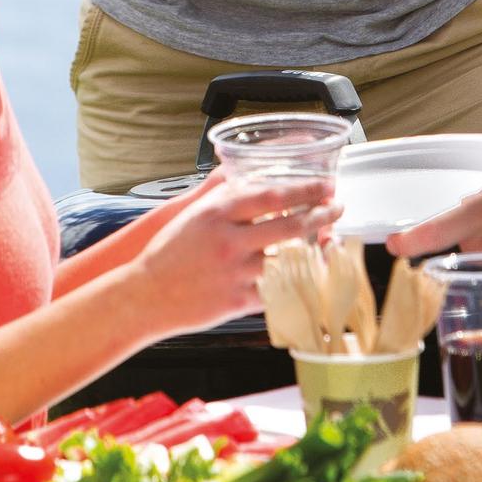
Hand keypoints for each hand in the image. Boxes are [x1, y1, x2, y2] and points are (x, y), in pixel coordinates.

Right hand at [134, 175, 339, 334]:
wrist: (145, 295)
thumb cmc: (170, 252)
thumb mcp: (196, 213)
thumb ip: (227, 197)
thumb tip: (260, 179)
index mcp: (218, 213)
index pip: (272, 195)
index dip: (305, 189)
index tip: (325, 186)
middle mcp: (228, 240)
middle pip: (289, 224)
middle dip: (321, 214)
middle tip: (337, 207)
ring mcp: (234, 272)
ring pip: (288, 258)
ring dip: (315, 247)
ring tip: (330, 237)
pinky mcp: (236, 301)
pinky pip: (277, 290)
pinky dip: (297, 281)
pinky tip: (311, 273)